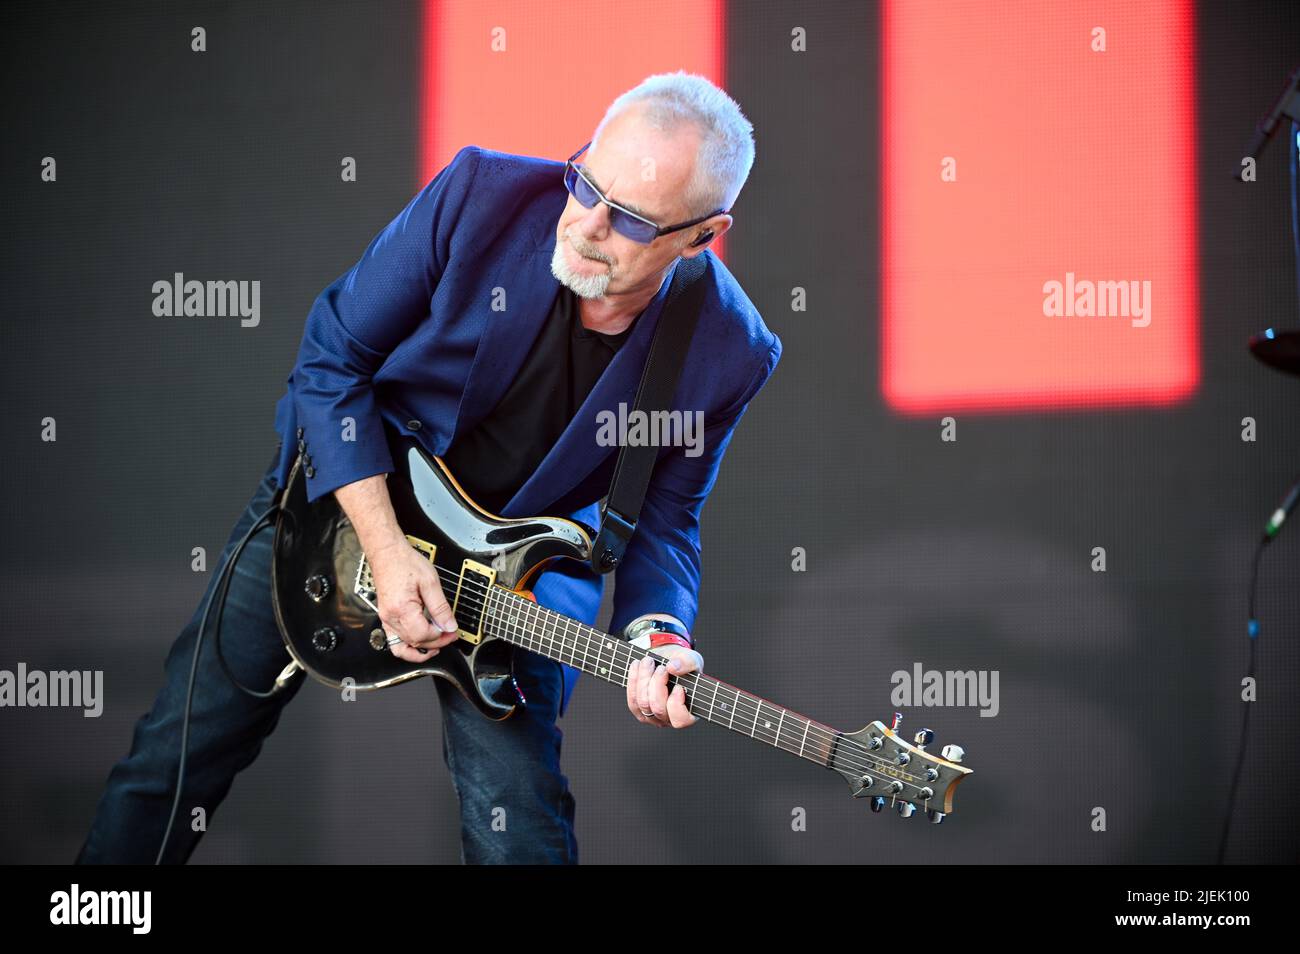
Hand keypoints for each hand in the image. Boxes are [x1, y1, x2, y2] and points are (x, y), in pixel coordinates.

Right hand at [368, 539, 459, 662]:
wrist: (388, 554)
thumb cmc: (405, 563)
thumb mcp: (430, 582)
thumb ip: (441, 607)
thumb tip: (449, 625)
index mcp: (402, 608)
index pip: (423, 635)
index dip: (441, 636)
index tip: (452, 630)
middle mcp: (390, 617)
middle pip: (415, 642)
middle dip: (436, 642)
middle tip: (450, 634)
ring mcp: (386, 619)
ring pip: (403, 646)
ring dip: (422, 649)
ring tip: (437, 644)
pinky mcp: (386, 618)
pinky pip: (395, 641)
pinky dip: (409, 646)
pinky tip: (421, 642)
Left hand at [625, 644, 702, 728]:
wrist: (667, 661)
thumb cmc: (683, 664)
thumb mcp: (692, 659)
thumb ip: (688, 662)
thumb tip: (672, 667)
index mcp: (689, 713)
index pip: (681, 720)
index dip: (676, 704)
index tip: (678, 686)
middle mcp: (670, 719)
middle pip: (658, 708)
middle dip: (657, 683)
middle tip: (661, 667)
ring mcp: (653, 717)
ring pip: (643, 703)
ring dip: (643, 679)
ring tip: (648, 661)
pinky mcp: (639, 711)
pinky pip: (632, 700)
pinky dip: (633, 680)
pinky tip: (637, 666)